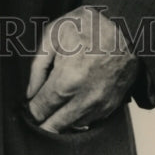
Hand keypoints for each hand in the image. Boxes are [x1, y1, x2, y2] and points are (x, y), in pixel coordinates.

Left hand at [26, 6, 137, 131]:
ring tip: (54, 106)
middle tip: (37, 111)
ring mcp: (99, 105)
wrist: (125, 27)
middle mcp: (84, 98)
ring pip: (71, 127)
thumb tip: (31, 92)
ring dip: (59, 121)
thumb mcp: (53, 35)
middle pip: (54, 126)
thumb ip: (38, 67)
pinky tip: (72, 103)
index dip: (31, 110)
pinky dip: (77, 118)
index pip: (40, 110)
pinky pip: (89, 122)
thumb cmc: (87, 26)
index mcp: (66, 80)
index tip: (29, 106)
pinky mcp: (111, 106)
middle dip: (42, 121)